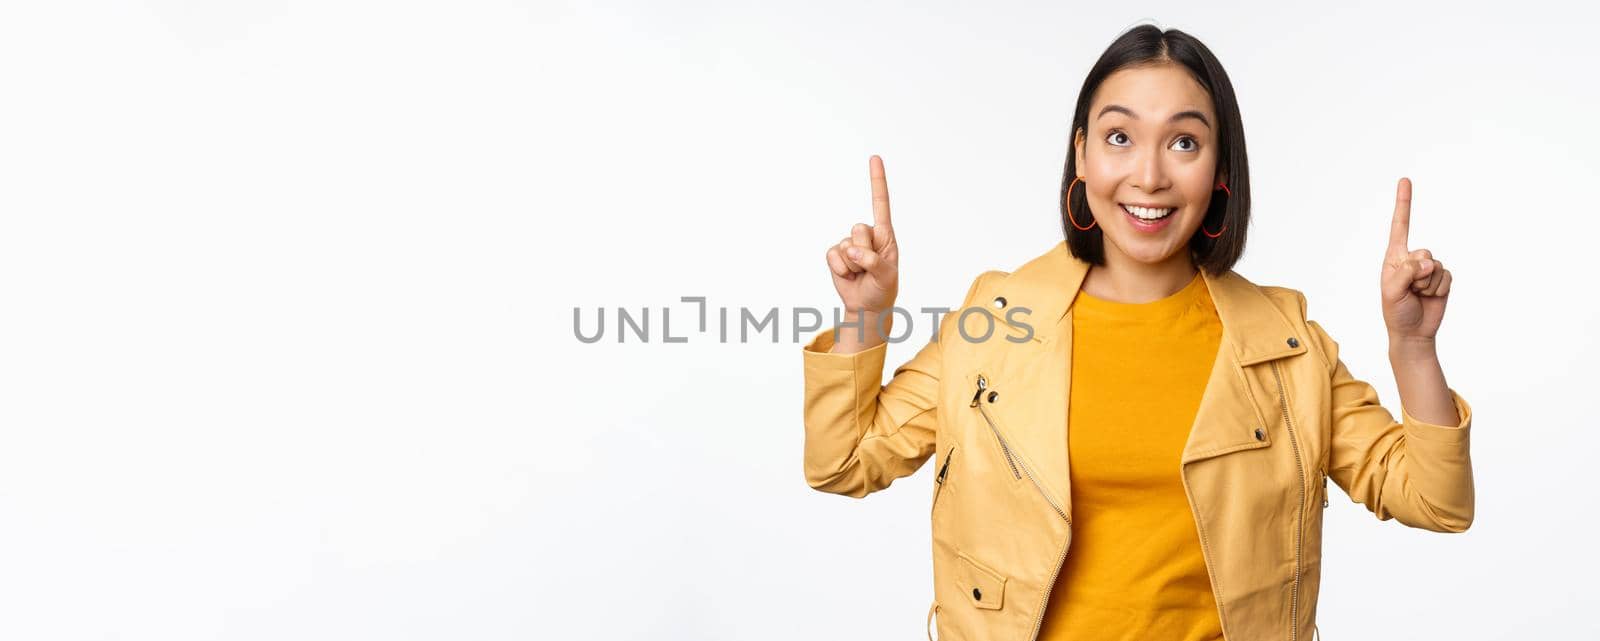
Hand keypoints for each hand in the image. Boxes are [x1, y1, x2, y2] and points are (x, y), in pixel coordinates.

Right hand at [825, 155, 899, 316]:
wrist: (867, 307)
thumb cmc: (883, 288)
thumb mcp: (887, 277)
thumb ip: (874, 262)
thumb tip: (853, 251)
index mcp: (885, 234)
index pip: (880, 203)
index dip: (876, 180)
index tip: (874, 157)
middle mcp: (867, 235)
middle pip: (858, 229)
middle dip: (863, 252)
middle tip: (869, 269)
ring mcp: (849, 244)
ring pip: (845, 245)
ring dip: (852, 265)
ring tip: (860, 275)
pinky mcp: (835, 255)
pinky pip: (832, 256)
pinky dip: (839, 270)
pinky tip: (848, 276)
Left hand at [1380, 177, 1451, 342]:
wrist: (1414, 332)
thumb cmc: (1396, 313)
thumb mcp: (1391, 293)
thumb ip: (1405, 273)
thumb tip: (1426, 261)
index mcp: (1394, 258)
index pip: (1400, 226)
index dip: (1404, 203)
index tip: (1405, 180)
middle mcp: (1411, 259)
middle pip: (1424, 253)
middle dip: (1419, 275)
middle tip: (1410, 292)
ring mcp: (1428, 269)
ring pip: (1437, 267)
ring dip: (1429, 285)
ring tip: (1418, 296)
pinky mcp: (1442, 279)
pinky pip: (1447, 277)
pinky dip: (1440, 290)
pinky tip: (1430, 298)